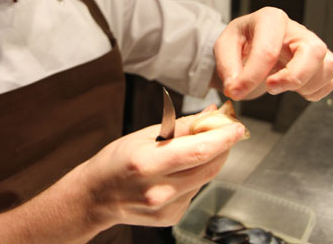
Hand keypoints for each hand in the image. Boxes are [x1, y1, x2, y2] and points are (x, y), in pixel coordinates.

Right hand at [80, 109, 245, 228]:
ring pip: (205, 178)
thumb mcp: (144, 136)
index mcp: (148, 164)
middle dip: (224, 147)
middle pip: (209, 167)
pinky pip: (195, 191)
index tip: (237, 126)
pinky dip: (196, 176)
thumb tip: (211, 114)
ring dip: (210, 160)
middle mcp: (159, 191)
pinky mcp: (171, 217)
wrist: (96, 196)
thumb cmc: (116, 161)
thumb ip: (181, 127)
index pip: (199, 151)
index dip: (223, 138)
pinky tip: (180, 170)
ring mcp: (166, 208)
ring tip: (200, 145)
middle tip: (228, 130)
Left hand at [213, 7, 332, 100]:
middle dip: (293, 76)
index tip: (235, 91)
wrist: (250, 46)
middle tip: (270, 87)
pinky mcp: (320, 63)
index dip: (251, 76)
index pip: (267, 49)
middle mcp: (296, 29)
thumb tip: (235, 88)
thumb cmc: (240, 42)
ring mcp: (311, 46)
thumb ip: (227, 67)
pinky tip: (293, 89)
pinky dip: (314, 91)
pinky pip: (330, 81)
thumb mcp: (224, 47)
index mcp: (270, 19)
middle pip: (314, 50)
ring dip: (305, 84)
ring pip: (328, 65)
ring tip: (278, 85)